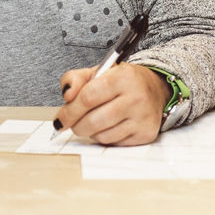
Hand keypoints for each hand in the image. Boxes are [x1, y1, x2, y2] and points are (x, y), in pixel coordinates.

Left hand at [53, 63, 170, 145]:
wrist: (155, 89)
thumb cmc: (123, 81)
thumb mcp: (99, 71)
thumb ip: (75, 78)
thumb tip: (67, 95)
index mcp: (124, 76)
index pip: (88, 97)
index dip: (69, 111)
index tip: (60, 119)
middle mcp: (137, 97)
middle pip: (93, 121)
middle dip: (76, 125)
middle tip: (73, 123)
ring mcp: (143, 117)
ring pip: (102, 135)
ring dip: (90, 132)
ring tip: (93, 120)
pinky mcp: (146, 134)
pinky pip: (113, 143)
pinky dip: (104, 137)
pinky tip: (108, 126)